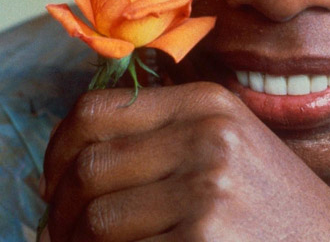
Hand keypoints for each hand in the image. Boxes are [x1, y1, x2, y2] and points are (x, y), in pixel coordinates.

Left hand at [41, 83, 329, 240]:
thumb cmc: (272, 200)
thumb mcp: (230, 141)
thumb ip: (169, 128)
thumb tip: (83, 140)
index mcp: (208, 103)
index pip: (97, 110)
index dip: (61, 146)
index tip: (56, 176)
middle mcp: (208, 137)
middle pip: (89, 165)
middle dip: (62, 204)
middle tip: (64, 227)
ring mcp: (207, 190)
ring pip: (97, 219)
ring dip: (78, 241)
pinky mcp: (202, 241)